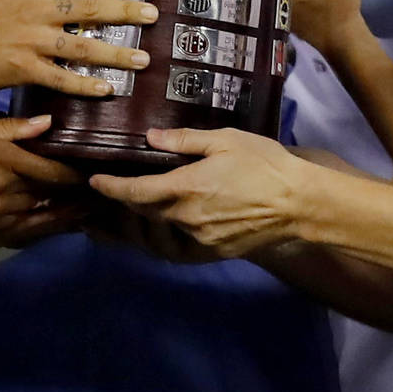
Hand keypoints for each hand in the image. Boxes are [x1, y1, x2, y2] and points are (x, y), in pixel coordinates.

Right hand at [0, 0, 152, 93]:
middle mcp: (38, 12)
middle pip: (89, 9)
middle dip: (124, 11)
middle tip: (153, 13)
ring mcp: (32, 42)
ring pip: (81, 48)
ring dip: (114, 55)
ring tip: (142, 59)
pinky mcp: (26, 69)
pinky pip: (61, 78)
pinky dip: (84, 85)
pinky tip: (107, 89)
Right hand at [0, 114, 85, 241]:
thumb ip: (10, 128)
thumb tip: (47, 123)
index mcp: (2, 158)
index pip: (51, 168)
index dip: (75, 172)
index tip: (93, 168)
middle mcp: (4, 188)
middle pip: (49, 191)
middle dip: (73, 190)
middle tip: (96, 187)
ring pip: (39, 209)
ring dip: (62, 207)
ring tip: (85, 204)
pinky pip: (24, 225)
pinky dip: (43, 222)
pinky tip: (58, 220)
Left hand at [87, 127, 319, 257]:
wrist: (300, 204)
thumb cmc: (264, 164)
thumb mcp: (225, 140)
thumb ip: (184, 141)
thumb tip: (150, 139)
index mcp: (186, 189)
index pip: (135, 192)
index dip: (110, 188)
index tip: (93, 182)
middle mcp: (187, 219)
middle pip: (143, 213)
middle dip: (123, 204)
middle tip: (107, 194)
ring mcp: (200, 240)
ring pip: (160, 232)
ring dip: (143, 222)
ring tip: (131, 210)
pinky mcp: (214, 252)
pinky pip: (180, 246)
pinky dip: (166, 236)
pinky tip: (164, 226)